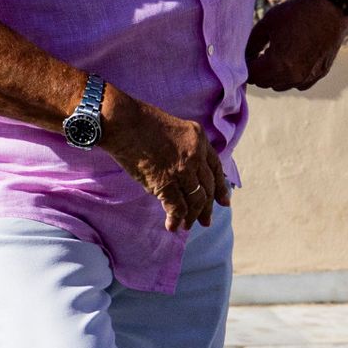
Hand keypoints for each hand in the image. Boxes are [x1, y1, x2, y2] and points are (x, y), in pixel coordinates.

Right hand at [101, 88, 231, 232]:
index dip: (221, 187)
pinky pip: (176, 207)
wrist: (123, 121)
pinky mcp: (165, 183)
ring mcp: (182, 170)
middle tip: (206, 221)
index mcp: (199, 139)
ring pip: (195, 200)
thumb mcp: (174, 128)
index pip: (216, 168)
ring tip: (186, 225)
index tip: (224, 202)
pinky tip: (172, 226)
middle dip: (207, 207)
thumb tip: (184, 172)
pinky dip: (175, 219)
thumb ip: (184, 148)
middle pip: (207, 187)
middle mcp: (196, 155)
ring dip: (192, 216)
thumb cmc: (141, 122)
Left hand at [245, 0, 347, 92]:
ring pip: (280, 85)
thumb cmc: (297, 12)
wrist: (331, 8)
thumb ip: (251, 44)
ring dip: (274, 75)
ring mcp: (308, 77)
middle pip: (264, 82)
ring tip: (276, 55)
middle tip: (259, 53)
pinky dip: (292, 76)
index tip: (247, 53)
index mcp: (277, 64)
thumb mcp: (267, 23)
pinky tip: (293, 59)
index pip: (251, 75)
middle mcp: (293, 76)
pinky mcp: (320, 74)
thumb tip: (245, 57)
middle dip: (258, 70)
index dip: (246, 64)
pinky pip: (298, 83)